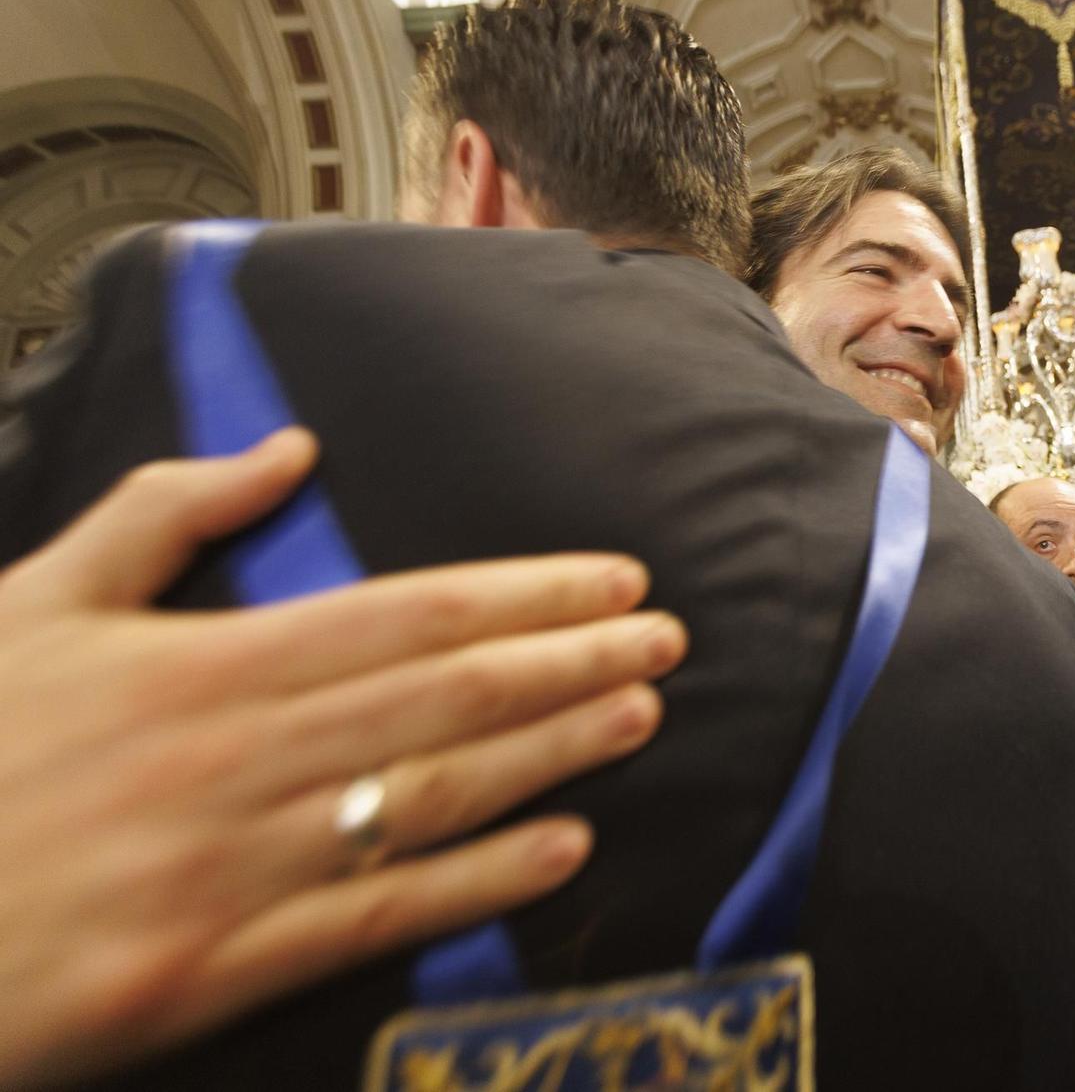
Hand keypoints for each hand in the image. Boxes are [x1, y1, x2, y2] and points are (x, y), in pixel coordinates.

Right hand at [0, 429, 686, 1085]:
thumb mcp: (33, 606)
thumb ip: (162, 516)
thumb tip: (287, 451)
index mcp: (205, 665)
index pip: (408, 612)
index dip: (526, 593)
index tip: (613, 579)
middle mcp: (241, 758)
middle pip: (447, 697)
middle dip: (571, 663)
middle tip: (667, 640)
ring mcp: (236, 867)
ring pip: (434, 795)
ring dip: (552, 753)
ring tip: (640, 716)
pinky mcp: (216, 968)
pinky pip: (376, 916)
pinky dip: (480, 880)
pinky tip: (564, 848)